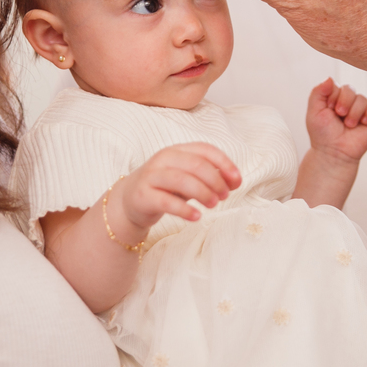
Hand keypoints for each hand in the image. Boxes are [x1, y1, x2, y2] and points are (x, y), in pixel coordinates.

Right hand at [113, 142, 242, 232]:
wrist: (129, 202)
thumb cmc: (165, 189)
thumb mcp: (188, 179)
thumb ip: (209, 177)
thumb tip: (235, 181)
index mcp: (177, 150)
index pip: (205, 149)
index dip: (224, 163)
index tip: (237, 181)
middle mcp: (163, 159)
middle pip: (195, 164)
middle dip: (215, 180)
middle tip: (224, 196)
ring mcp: (151, 176)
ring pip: (181, 180)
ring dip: (202, 192)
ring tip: (213, 205)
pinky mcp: (143, 196)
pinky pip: (166, 201)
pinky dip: (184, 209)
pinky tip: (196, 217)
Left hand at [306, 78, 366, 165]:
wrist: (334, 153)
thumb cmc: (322, 134)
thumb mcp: (314, 111)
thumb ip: (318, 92)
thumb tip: (329, 77)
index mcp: (333, 98)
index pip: (337, 85)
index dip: (333, 96)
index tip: (328, 109)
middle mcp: (348, 101)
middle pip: (350, 88)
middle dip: (344, 102)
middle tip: (339, 115)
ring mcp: (360, 110)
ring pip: (362, 98)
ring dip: (354, 112)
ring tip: (349, 125)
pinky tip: (362, 123)